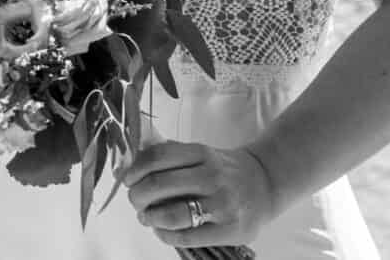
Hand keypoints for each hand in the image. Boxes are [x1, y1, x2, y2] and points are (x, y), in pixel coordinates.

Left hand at [117, 140, 279, 250]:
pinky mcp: (229, 230)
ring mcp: (222, 204)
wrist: (266, 184)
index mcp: (202, 153)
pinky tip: (161, 230)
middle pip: (159, 184)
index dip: (135, 169)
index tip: (127, 179)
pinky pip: (187, 236)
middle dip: (137, 195)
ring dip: (150, 217)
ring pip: (172, 213)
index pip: (157, 157)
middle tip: (134, 200)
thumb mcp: (200, 154)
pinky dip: (165, 235)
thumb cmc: (223, 170)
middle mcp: (212, 176)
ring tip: (146, 217)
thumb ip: (168, 157)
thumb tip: (123, 166)